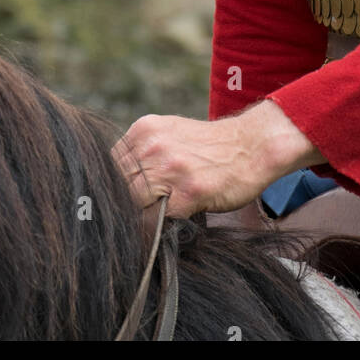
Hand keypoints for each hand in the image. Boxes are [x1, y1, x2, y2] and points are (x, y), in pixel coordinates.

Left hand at [112, 100, 323, 217]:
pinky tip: (162, 226)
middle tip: (126, 218)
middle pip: (115, 186)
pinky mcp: (187, 192)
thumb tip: (113, 184)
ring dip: (134, 219)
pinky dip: (151, 230)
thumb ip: (142, 152)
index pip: (107, 167)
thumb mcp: (170, 134)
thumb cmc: (210, 146)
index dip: (109, 189)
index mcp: (144, 129)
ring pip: (130, 204)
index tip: (111, 205)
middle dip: (119, 205)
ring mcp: (170, 168)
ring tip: (146, 222)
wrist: (253, 146)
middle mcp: (152, 145)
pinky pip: (153, 221)